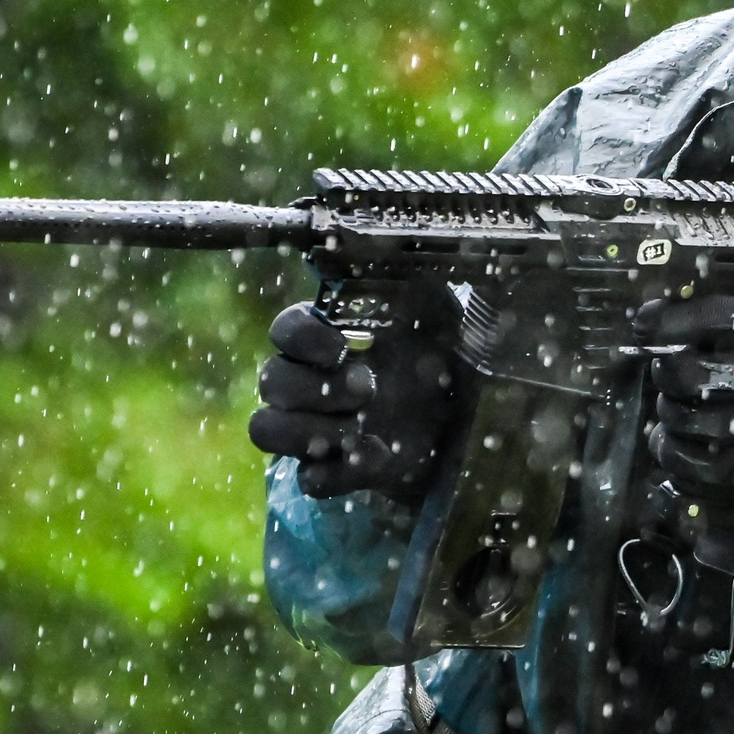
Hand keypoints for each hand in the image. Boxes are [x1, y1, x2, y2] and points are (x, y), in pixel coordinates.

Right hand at [249, 292, 459, 500]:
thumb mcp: (431, 311)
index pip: (284, 332)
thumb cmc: (441, 353)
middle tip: (367, 388)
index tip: (341, 346)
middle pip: (270, 382)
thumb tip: (371, 253)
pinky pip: (307, 480)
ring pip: (265, 430)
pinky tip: (377, 455)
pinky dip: (336, 473)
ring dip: (306, 431)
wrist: (468, 413)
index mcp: (324, 338)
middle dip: (313, 388)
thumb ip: (401, 285)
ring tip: (359, 428)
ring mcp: (316, 428)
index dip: (301, 339)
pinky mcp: (335, 471)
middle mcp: (309, 382)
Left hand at [636, 296, 733, 528]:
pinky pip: (690, 469)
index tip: (641, 324)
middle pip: (683, 373)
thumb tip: (694, 317)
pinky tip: (675, 449)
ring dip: (666, 417)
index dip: (665, 319)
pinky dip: (672, 457)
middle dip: (664, 374)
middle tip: (666, 377)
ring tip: (671, 414)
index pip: (708, 316)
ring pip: (679, 422)